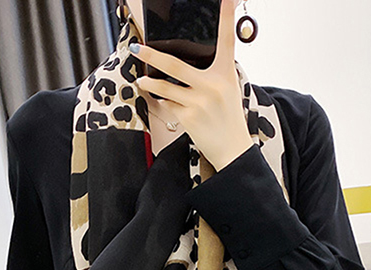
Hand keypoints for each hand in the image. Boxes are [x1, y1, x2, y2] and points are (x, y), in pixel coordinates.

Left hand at [131, 0, 253, 171]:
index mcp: (226, 73)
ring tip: (142, 80)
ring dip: (150, 83)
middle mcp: (213, 84)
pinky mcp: (189, 117)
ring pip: (166, 87)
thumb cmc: (228, 119)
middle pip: (176, 65)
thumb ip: (212, 75)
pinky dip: (164, 103)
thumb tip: (186, 65)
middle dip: (153, 56)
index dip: (226, 17)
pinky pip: (168, 105)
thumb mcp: (228, 90)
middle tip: (137, 49)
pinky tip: (163, 103)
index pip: (227, 40)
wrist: (233, 150)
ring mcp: (199, 101)